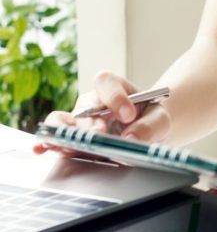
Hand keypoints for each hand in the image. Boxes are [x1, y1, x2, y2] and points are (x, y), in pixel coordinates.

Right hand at [34, 71, 170, 154]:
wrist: (146, 132)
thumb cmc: (150, 120)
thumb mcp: (159, 120)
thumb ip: (149, 126)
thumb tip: (131, 138)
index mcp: (115, 88)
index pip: (108, 83)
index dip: (115, 97)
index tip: (128, 114)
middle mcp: (92, 102)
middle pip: (85, 106)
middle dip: (92, 122)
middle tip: (100, 134)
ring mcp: (79, 120)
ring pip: (63, 120)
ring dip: (62, 131)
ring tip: (65, 142)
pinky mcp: (72, 138)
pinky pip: (55, 137)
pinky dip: (47, 142)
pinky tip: (41, 148)